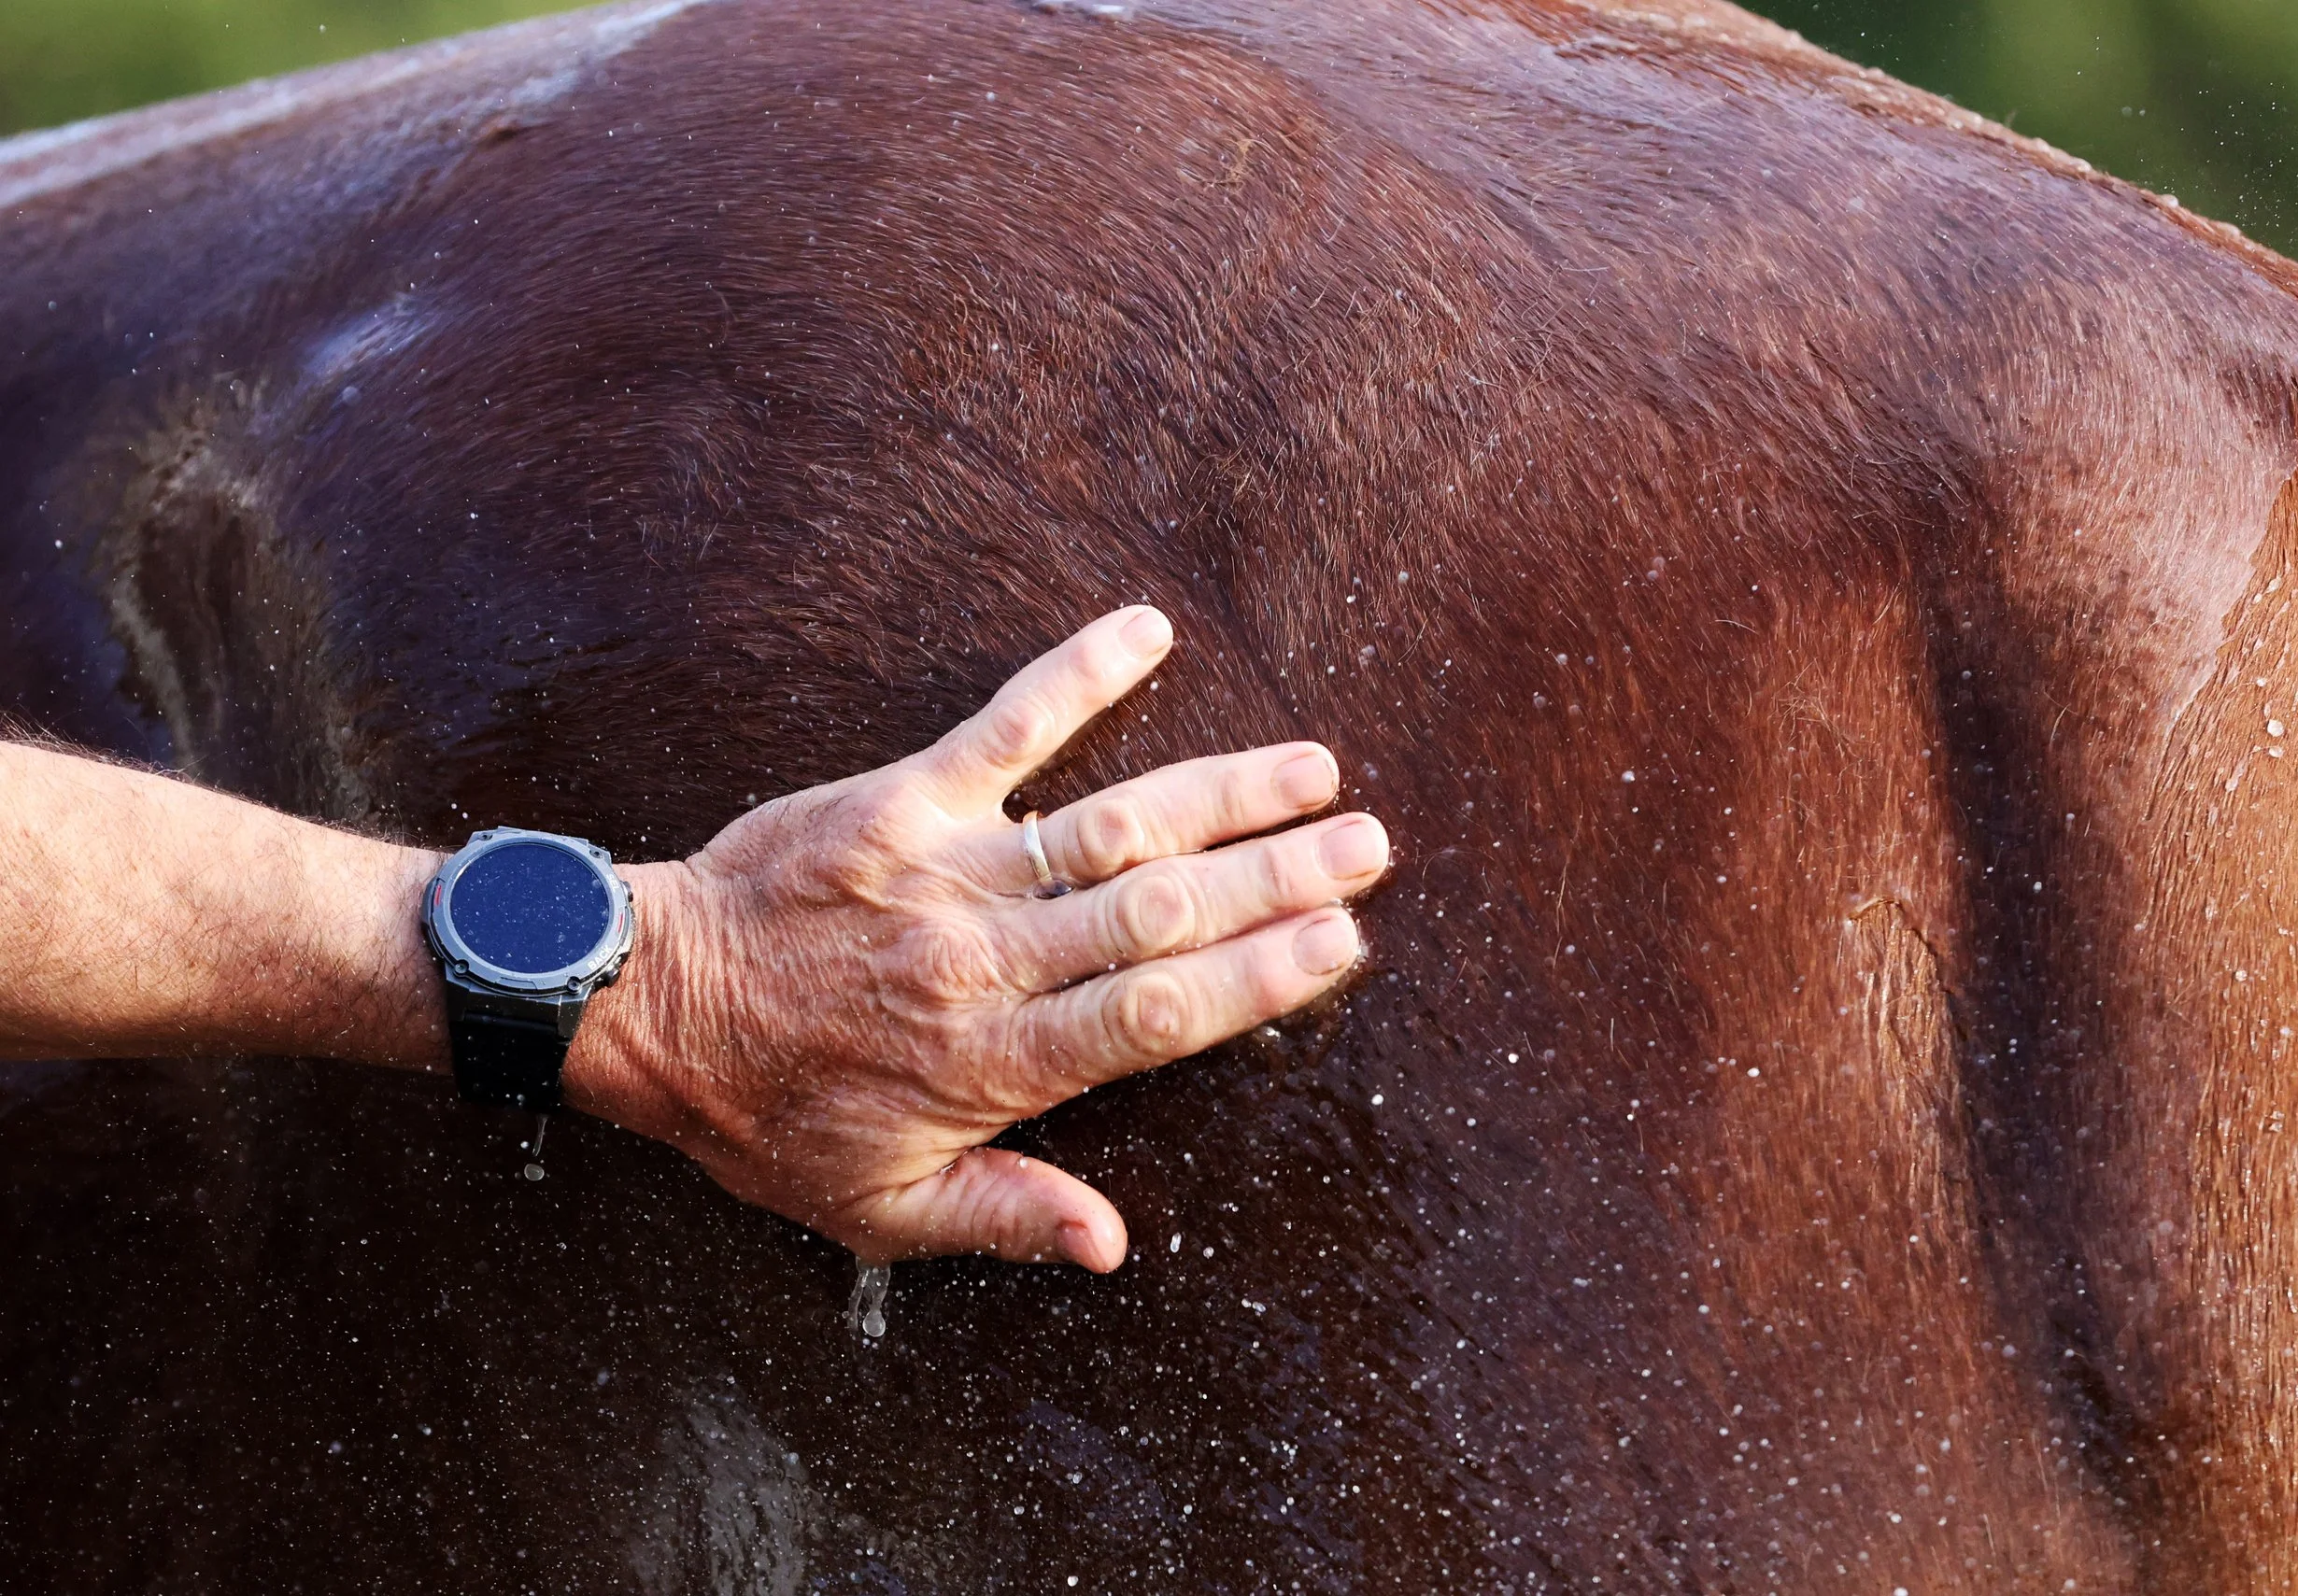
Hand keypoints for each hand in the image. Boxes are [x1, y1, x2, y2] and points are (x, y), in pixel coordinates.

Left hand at [568, 608, 1387, 1270]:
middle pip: (1164, 912)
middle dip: (1278, 876)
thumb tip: (1114, 1246)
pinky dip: (1076, 674)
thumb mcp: (876, 1209)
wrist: (645, 1008)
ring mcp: (945, 871)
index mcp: (995, 1063)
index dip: (1260, 976)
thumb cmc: (766, 1116)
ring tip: (1313, 765)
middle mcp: (986, 962)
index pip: (1159, 1014)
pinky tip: (1146, 630)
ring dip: (1222, 791)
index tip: (1342, 942)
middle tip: (1367, 844)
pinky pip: (1003, 727)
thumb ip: (1001, 1216)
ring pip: (1112, 825)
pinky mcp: (899, 799)